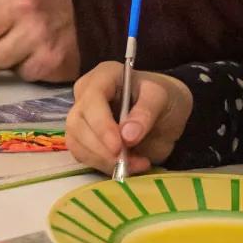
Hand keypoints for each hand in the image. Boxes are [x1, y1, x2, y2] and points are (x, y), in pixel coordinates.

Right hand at [66, 62, 192, 172]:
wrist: (166, 115)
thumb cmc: (163, 98)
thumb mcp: (161, 98)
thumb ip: (146, 113)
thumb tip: (127, 136)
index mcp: (104, 76)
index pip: (92, 99)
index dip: (101, 125)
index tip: (118, 146)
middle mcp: (86, 94)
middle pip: (77, 123)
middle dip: (100, 148)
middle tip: (127, 161)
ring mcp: (82, 117)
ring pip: (76, 142)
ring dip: (103, 160)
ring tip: (134, 165)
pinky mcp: (84, 139)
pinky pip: (83, 156)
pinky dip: (104, 166)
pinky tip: (129, 166)